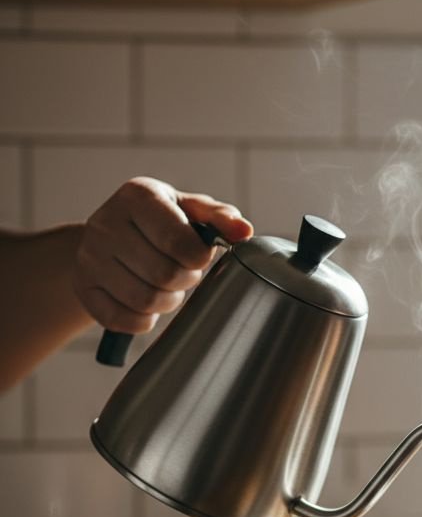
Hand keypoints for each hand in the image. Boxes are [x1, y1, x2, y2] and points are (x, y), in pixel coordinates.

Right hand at [72, 176, 252, 334]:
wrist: (107, 237)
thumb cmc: (159, 222)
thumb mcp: (189, 210)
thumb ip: (220, 218)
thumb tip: (244, 232)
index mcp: (137, 195)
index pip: (179, 242)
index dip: (198, 258)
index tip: (197, 254)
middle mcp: (105, 222)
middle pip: (164, 276)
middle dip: (184, 280)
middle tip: (182, 272)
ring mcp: (89, 257)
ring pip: (145, 301)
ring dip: (166, 301)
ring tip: (166, 286)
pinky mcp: (83, 288)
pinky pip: (125, 320)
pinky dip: (144, 320)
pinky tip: (145, 301)